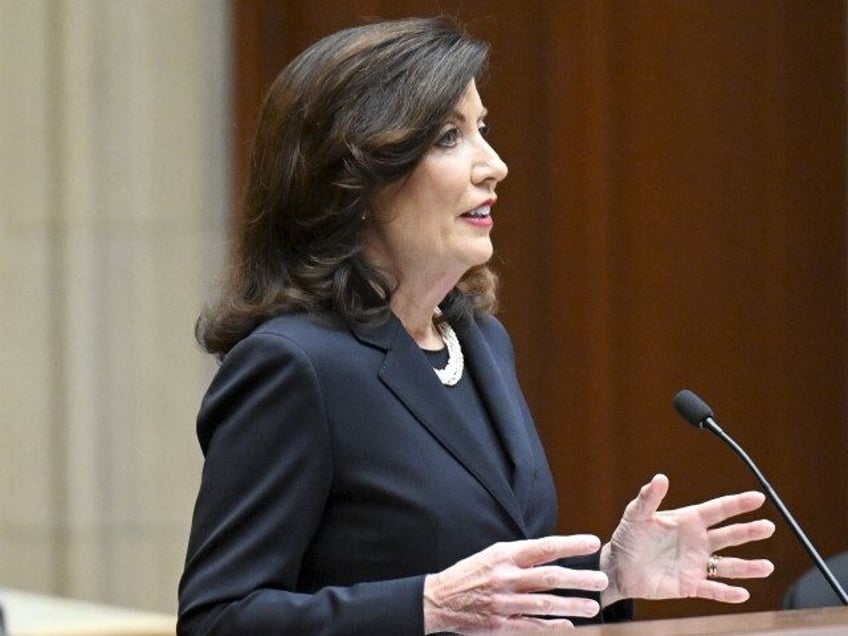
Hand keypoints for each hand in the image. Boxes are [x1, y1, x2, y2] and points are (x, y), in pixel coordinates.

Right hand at [423, 534, 607, 633]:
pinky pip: (532, 626)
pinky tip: (569, 625)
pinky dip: (552, 626)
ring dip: (572, 605)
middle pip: (550, 578)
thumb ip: (520, 557)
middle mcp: (506, 578)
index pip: (543, 548)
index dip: (569, 545)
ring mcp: (504, 603)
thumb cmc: (471, 574)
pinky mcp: (500, 624)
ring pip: (545, 604)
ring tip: (593, 606)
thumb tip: (552, 554)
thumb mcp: (493, 556)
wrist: (440, 599)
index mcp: (505, 556)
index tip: (591, 543)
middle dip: (579, 579)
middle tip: (601, 579)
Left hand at [602, 474, 774, 605]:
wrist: (618, 567)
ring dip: (747, 567)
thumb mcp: (636, 515)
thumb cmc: (628, 537)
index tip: (759, 497)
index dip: (738, 504)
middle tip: (769, 527)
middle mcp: (697, 542)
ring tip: (767, 567)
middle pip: (729, 536)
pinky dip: (727, 593)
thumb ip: (648, 498)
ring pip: (727, 565)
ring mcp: (696, 564)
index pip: (718, 510)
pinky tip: (742, 594)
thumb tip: (660, 477)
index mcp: (688, 521)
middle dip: (749, 531)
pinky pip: (712, 589)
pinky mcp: (690, 585)